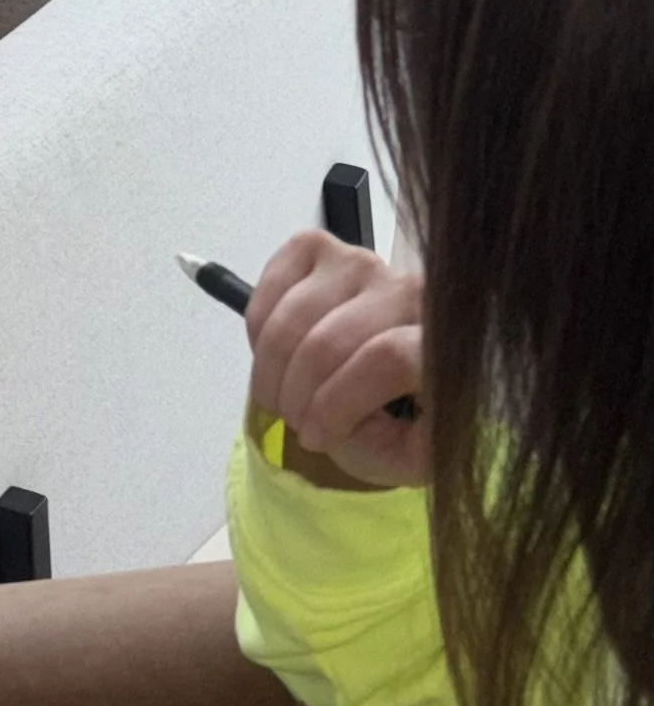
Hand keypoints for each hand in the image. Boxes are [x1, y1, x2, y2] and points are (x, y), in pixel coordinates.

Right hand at [244, 225, 428, 490]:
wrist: (399, 372)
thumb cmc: (408, 417)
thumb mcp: (412, 456)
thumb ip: (385, 446)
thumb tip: (333, 421)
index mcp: (447, 342)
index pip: (387, 358)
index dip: (338, 403)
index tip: (315, 439)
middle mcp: (411, 289)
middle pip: (332, 340)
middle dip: (297, 394)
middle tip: (293, 424)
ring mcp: (363, 262)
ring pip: (296, 315)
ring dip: (271, 369)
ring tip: (280, 399)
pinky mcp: (321, 249)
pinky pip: (272, 284)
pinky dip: (258, 328)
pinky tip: (274, 354)